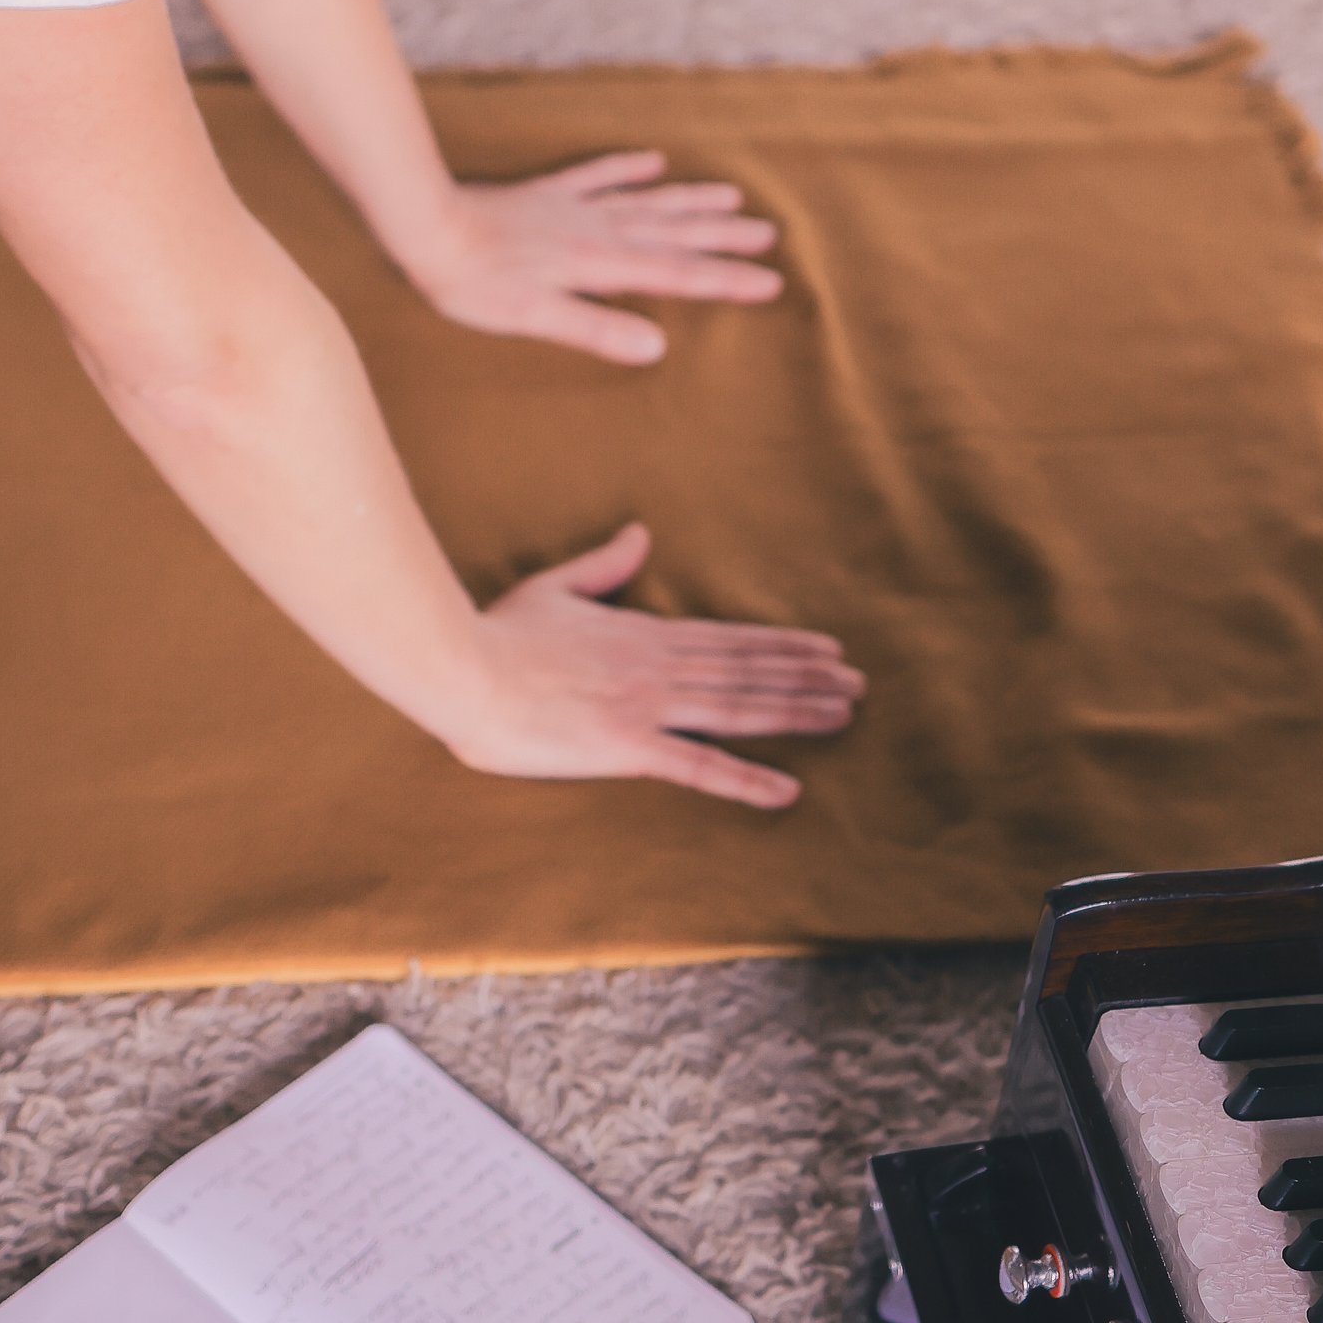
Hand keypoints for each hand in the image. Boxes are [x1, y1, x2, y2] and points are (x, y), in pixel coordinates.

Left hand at [410, 153, 783, 365]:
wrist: (426, 225)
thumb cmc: (473, 282)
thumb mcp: (533, 317)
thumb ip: (595, 328)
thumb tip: (656, 346)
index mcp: (600, 264)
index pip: (676, 275)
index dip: (725, 280)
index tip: (771, 282)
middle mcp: (597, 230)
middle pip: (674, 233)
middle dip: (724, 237)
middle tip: (770, 234)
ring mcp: (574, 207)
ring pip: (648, 202)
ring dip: (691, 202)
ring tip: (733, 198)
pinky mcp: (547, 194)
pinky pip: (599, 175)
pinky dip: (628, 168)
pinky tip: (653, 161)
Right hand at [449, 522, 862, 807]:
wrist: (462, 670)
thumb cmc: (499, 634)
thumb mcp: (555, 588)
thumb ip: (604, 564)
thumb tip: (641, 533)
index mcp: (644, 633)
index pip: (731, 639)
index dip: (784, 645)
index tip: (827, 649)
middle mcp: (659, 667)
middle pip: (749, 672)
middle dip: (808, 678)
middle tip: (860, 684)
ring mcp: (648, 706)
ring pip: (740, 709)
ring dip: (797, 713)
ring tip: (844, 715)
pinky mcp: (628, 746)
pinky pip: (699, 766)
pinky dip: (747, 778)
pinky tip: (788, 789)